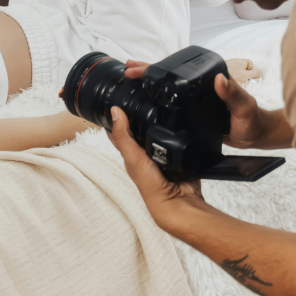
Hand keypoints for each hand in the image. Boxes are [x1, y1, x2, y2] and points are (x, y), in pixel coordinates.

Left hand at [107, 106, 207, 234]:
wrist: (177, 199)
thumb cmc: (151, 184)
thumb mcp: (133, 157)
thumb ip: (124, 136)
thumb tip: (114, 111)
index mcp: (132, 152)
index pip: (122, 129)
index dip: (119, 115)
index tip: (119, 98)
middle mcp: (146, 151)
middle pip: (143, 127)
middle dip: (144, 114)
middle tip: (145, 96)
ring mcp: (163, 152)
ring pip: (161, 131)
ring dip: (163, 121)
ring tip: (163, 103)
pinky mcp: (179, 153)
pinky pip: (179, 138)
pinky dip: (180, 131)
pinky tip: (181, 120)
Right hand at [126, 58, 273, 149]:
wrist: (256, 135)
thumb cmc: (252, 120)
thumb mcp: (244, 107)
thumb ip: (233, 93)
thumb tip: (219, 79)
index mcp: (208, 78)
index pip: (177, 69)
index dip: (156, 68)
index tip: (138, 69)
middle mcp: (200, 85)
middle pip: (169, 75)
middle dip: (146, 71)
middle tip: (127, 71)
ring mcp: (195, 97)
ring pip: (168, 87)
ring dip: (149, 84)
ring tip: (130, 81)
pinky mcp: (193, 110)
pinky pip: (172, 101)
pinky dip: (157, 98)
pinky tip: (146, 101)